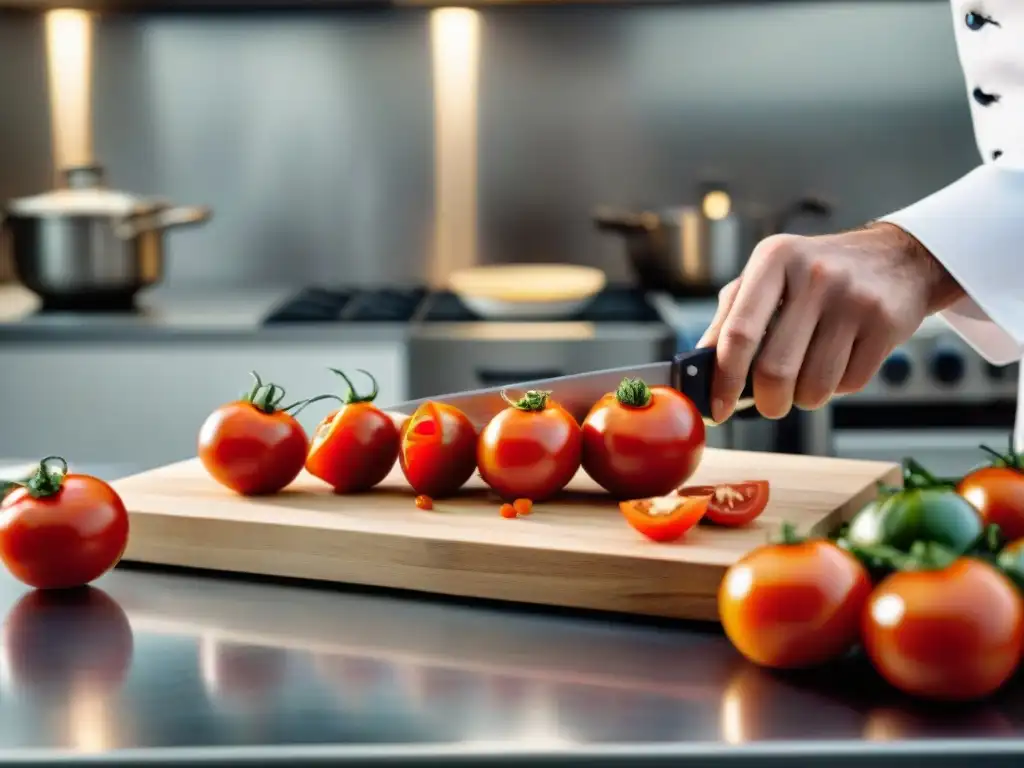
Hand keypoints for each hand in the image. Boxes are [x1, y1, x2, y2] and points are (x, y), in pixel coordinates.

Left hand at [697, 223, 963, 422]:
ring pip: (814, 386)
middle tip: (769, 403)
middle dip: (767, 402)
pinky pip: (849, 384)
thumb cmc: (817, 274)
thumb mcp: (768, 276)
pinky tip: (839, 362)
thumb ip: (730, 317)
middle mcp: (814, 275)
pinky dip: (837, 388)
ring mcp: (853, 299)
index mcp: (774, 260)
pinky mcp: (886, 323)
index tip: (718, 407)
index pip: (739, 333)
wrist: (897, 258)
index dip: (724, 379)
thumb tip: (698, 367)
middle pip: (774, 370)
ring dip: (804, 398)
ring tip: (807, 377)